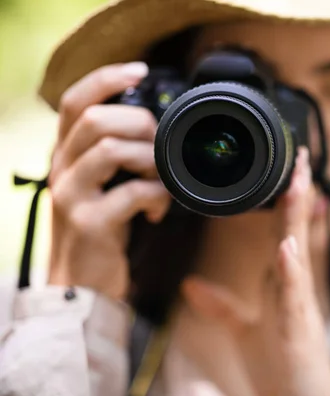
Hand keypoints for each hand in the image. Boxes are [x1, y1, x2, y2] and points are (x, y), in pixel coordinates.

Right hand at [47, 62, 171, 300]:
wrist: (82, 286)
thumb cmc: (100, 231)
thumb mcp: (101, 186)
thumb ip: (116, 158)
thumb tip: (155, 132)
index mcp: (66, 155)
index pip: (74, 101)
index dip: (105, 79)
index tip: (139, 71)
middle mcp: (62, 169)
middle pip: (96, 119)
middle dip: (140, 124)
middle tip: (159, 147)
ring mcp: (71, 195)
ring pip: (111, 149)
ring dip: (150, 160)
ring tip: (161, 180)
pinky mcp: (89, 222)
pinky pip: (132, 191)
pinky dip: (156, 195)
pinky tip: (158, 209)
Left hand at [182, 148, 329, 395]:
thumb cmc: (279, 366)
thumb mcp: (243, 329)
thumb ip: (220, 304)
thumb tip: (190, 283)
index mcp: (283, 285)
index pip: (284, 232)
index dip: (285, 200)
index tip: (288, 167)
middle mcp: (295, 289)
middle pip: (295, 231)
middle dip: (297, 192)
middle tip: (300, 154)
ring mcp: (300, 306)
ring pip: (299, 253)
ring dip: (298, 218)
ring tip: (297, 181)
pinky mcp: (299, 329)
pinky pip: (294, 295)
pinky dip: (291, 270)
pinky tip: (286, 248)